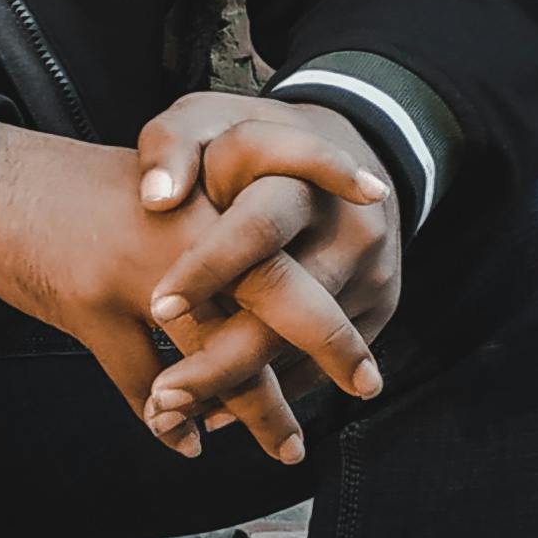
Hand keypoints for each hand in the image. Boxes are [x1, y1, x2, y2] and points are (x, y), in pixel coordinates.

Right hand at [0, 120, 334, 464]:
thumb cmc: (76, 193)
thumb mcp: (155, 195)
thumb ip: (213, 235)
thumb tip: (267, 290)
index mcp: (202, 190)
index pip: (289, 215)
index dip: (335, 232)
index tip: (378, 257)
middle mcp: (180, 227)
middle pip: (273, 288)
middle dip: (327, 341)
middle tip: (367, 384)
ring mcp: (138, 268)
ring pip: (217, 349)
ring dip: (258, 407)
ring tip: (289, 447)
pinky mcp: (93, 305)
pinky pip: (145, 380)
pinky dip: (169, 420)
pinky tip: (186, 442)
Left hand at [130, 92, 404, 457]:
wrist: (348, 146)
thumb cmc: (247, 143)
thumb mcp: (205, 120)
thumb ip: (172, 147)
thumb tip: (156, 196)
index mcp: (301, 179)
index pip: (257, 230)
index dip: (209, 269)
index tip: (157, 309)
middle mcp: (349, 228)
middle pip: (289, 310)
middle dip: (225, 360)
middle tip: (162, 398)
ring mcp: (371, 272)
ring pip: (306, 349)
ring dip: (241, 391)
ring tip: (172, 416)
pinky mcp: (380, 305)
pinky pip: (327, 364)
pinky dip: (274, 393)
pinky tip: (216, 414)